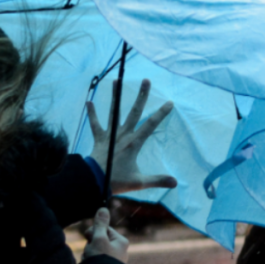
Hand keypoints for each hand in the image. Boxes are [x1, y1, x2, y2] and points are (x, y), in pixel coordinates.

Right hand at [82, 207, 128, 262]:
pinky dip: (90, 263)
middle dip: (90, 245)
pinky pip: (94, 261)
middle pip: (98, 240)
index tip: (89, 237)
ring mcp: (112, 261)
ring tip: (91, 262)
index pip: (103, 229)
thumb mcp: (99, 238)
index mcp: (121, 241)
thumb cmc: (103, 259)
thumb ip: (100, 224)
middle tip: (92, 252)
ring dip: (89, 254)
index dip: (93, 232)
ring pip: (94, 251)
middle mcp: (119, 250)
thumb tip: (103, 208)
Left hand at [88, 79, 177, 193]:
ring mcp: (109, 135)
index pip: (151, 125)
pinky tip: (88, 101)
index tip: (169, 102)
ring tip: (116, 81)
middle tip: (146, 80)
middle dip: (141, 96)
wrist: (94, 181)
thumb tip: (175, 183)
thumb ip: (157, 180)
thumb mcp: (139, 182)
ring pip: (113, 112)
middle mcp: (122, 135)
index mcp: (134, 143)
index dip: (161, 113)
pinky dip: (91, 114)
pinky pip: (94, 124)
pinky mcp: (98, 139)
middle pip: (134, 112)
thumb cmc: (117, 181)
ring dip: (115, 97)